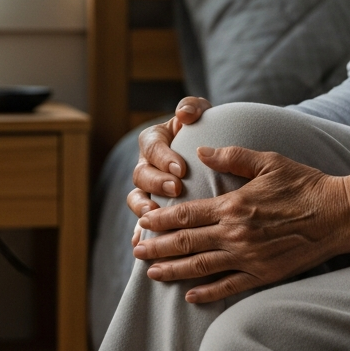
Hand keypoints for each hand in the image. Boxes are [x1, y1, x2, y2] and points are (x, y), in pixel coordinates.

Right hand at [127, 97, 210, 245]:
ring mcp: (147, 188)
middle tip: (176, 190)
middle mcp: (147, 164)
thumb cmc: (206, 130)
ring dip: (143, 208)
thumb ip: (192, 107)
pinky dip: (141, 233)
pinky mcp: (154, 209)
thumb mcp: (200, 113)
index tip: (181, 168)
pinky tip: (143, 243)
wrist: (212, 155)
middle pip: (141, 174)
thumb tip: (185, 114)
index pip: (152, 146)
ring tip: (156, 216)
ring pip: (136, 198)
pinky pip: (142, 222)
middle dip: (156, 183)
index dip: (163, 158)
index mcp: (155, 140)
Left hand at [132, 145, 349, 302]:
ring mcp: (250, 258)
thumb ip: (233, 156)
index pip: (187, 214)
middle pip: (187, 243)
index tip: (143, 221)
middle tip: (136, 250)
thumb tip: (203, 149)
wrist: (338, 215)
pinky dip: (207, 293)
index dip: (162, 219)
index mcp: (234, 205)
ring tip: (152, 273)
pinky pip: (229, 287)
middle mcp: (237, 234)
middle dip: (158, 247)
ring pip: (202, 267)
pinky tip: (190, 296)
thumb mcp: (268, 161)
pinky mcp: (264, 274)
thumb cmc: (304, 184)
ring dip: (174, 270)